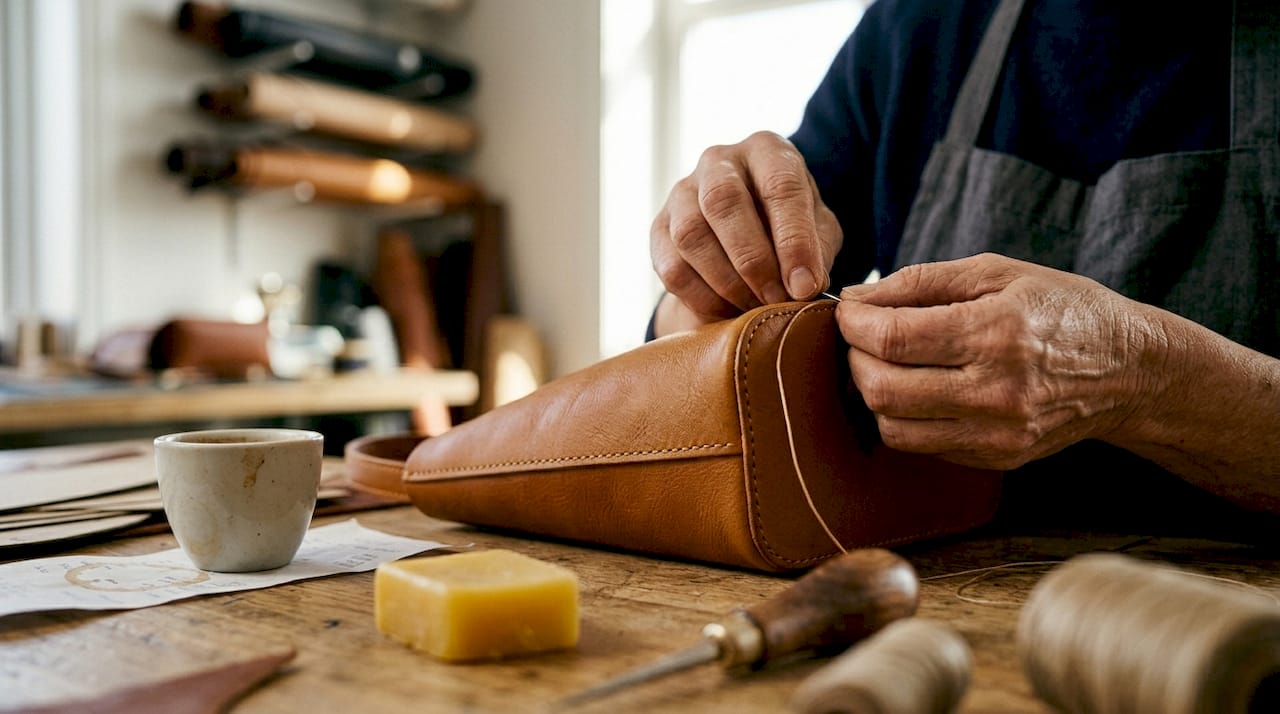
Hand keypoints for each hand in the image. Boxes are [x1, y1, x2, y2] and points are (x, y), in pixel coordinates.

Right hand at [650, 131, 842, 327]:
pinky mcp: (659, 227)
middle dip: (753, 260)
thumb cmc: (787, 226)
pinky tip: (727, 308)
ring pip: (691, 235)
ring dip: (726, 282)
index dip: (794, 240)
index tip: (805, 285)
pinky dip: (702, 297)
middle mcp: (719, 161)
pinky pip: (672, 267)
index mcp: (766, 150)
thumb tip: (803, 285)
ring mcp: (682, 192)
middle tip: (776, 299)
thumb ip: (816, 251)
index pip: (779, 185)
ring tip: (754, 306)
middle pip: (724, 202)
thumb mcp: (817, 228)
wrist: (744, 233)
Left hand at [835, 253, 1150, 470]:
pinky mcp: (998, 457)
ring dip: (873, 393)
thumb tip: (855, 297)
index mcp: (997, 333)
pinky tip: (917, 388)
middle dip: (855, 359)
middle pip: (883, 389)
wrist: (1129, 370)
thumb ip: (921, 281)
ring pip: (894, 426)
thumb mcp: (997, 272)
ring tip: (886, 364)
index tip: (848, 310)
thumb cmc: (1061, 309)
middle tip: (862, 336)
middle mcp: (997, 390)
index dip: (854, 324)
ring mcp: (998, 432)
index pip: (893, 339)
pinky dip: (903, 417)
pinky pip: (922, 445)